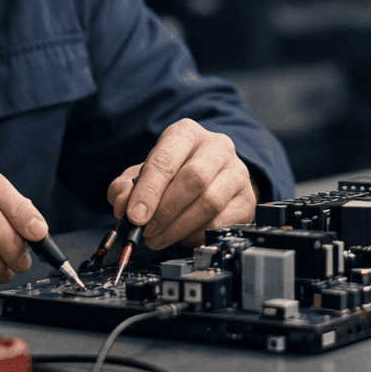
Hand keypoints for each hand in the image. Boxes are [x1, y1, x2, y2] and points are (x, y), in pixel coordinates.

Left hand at [107, 119, 255, 249]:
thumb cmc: (172, 175)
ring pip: (210, 202)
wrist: (209, 177)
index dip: (148, 191)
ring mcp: (236, 171)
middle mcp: (216, 147)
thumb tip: (124, 208)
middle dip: (165, 211)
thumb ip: (125, 189)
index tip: (134, 216)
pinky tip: (184, 236)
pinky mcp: (246, 198)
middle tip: (146, 230)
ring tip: (159, 237)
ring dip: (179, 227)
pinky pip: (224, 221)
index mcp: (186, 134)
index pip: (165, 160)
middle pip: (193, 179)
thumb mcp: (140, 175)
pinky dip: (199, 234)